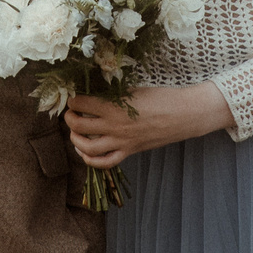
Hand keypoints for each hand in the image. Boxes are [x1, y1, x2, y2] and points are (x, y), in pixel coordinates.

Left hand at [63, 83, 235, 167]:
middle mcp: (114, 126)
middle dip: (69, 118)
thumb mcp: (134, 89)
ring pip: (87, 147)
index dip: (72, 99)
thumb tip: (94, 91)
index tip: (72, 95)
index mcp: (115, 106)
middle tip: (70, 111)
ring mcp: (121, 142)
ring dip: (75, 139)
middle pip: (79, 126)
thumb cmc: (161, 97)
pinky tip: (85, 152)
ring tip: (74, 131)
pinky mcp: (129, 152)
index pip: (82, 104)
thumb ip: (113, 93)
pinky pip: (105, 162)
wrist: (183, 115)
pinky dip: (90, 160)